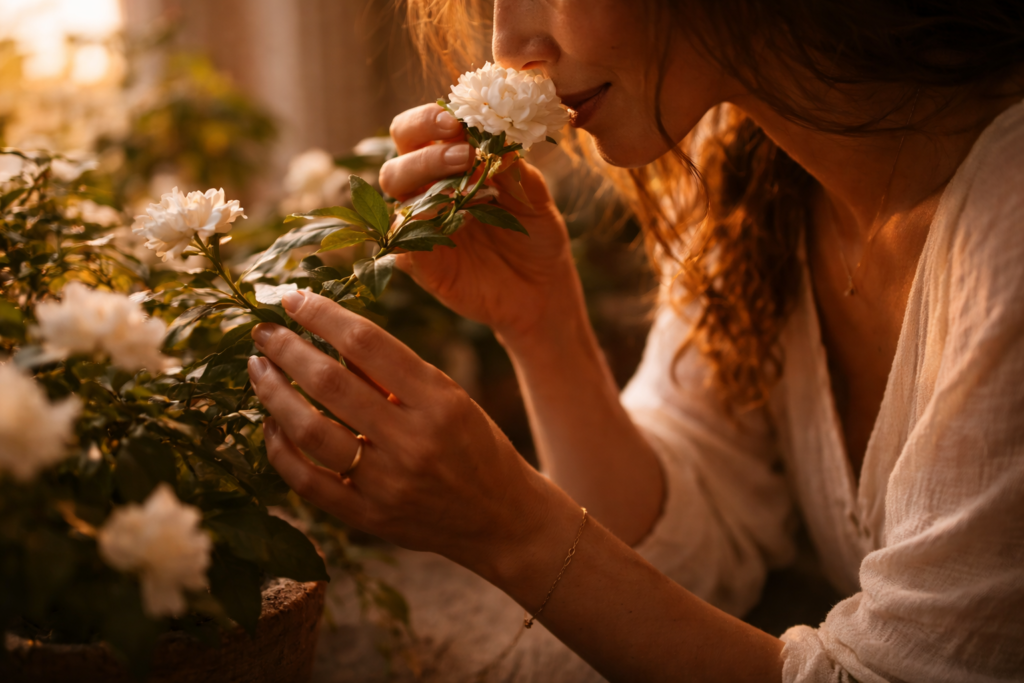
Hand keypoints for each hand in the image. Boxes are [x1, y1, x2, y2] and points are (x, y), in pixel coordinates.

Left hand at [246, 289, 550, 570]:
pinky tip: (271, 425)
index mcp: (439, 400)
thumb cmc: (474, 445)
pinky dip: (281, 451)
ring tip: (258, 370)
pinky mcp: (369, 518)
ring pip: (310, 432)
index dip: (323, 315)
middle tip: (263, 332)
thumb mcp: (448, 397)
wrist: (501, 518)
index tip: (293, 299)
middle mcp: (413, 441)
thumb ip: (392, 372)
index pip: (368, 343)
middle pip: (331, 383)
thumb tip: (329, 331)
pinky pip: (308, 483)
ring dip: (274, 395)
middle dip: (287, 350)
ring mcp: (388, 484)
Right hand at [381, 103, 579, 339]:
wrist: (542, 291)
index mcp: (448, 166)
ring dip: (425, 173)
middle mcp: (426, 192)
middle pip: (399, 155)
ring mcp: (420, 227)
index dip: (431, 118)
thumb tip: (499, 139)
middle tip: (464, 147)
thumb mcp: (534, 197)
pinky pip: (402, 241)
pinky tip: (451, 218)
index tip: (460, 117)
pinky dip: (421, 225)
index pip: (420, 130)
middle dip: (424, 142)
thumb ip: (515, 168)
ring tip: (466, 173)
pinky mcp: (421, 264)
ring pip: (394, 190)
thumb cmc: (535, 236)